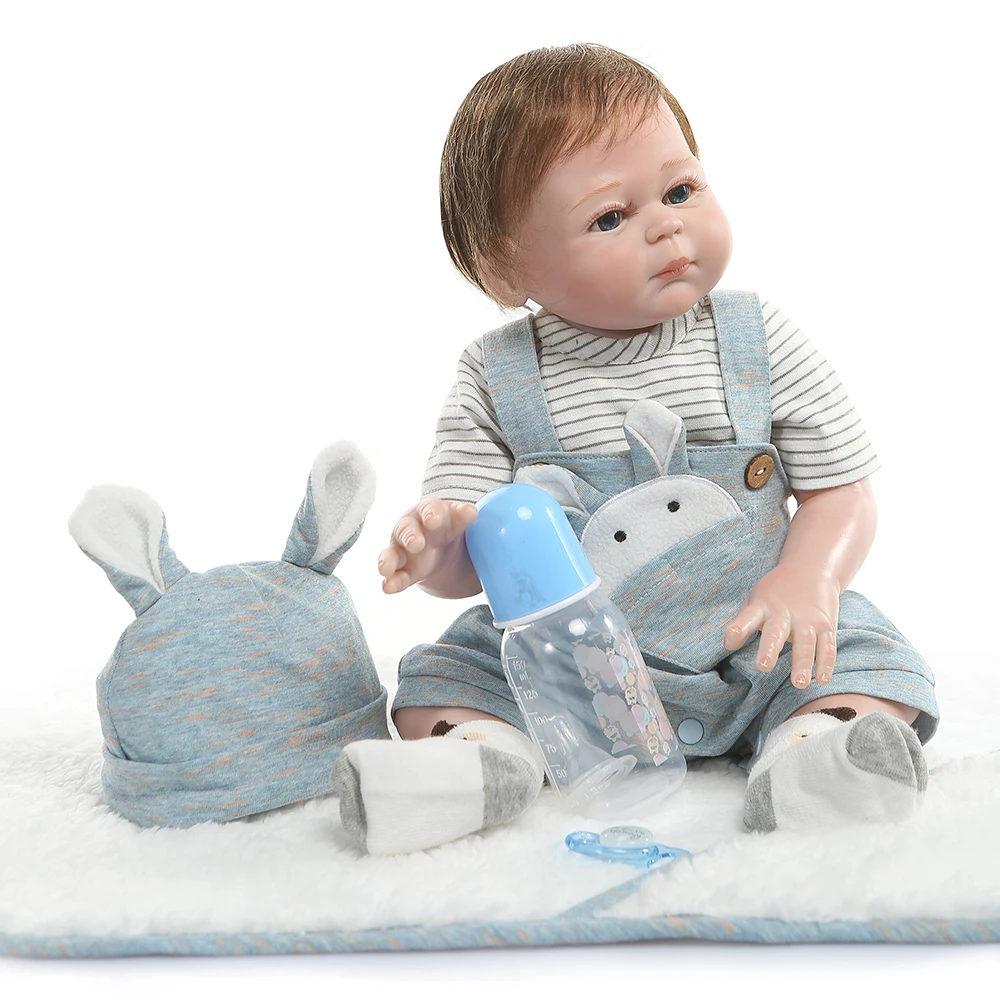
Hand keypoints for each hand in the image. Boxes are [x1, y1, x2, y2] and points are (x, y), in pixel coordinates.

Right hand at [378, 498, 477, 594]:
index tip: (434, 519)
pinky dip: (391, 582)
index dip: (431, 513)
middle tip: (416, 543)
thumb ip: (463, 515)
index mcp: (429, 512)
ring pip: (392, 554)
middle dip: (410, 536)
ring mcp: (404, 550)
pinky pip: (396, 576)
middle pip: (406, 530)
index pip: (429, 508)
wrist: (440, 545)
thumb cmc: (447, 525)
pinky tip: (388, 587)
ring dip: (389, 561)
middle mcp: (412, 529)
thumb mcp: (457, 519)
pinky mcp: (403, 571)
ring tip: (386, 568)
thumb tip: (472, 512)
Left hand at [723, 564, 839, 687]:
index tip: (732, 637)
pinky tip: (822, 679)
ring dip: (803, 663)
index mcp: (763, 606)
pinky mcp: (827, 626)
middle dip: (770, 648)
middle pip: (777, 632)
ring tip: (798, 683)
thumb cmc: (776, 591)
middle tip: (764, 666)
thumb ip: (743, 623)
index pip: (748, 616)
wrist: (812, 568)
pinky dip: (826, 663)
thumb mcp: (756, 600)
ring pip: (806, 643)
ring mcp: (808, 619)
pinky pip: (828, 647)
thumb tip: (727, 646)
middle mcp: (785, 613)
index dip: (739, 627)